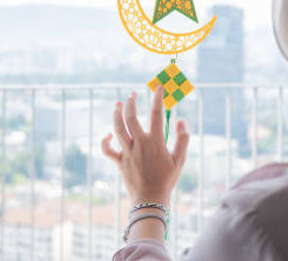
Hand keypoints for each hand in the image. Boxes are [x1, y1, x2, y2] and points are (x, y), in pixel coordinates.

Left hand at [101, 86, 189, 205]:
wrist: (150, 200)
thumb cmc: (167, 180)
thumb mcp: (180, 160)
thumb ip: (182, 139)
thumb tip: (181, 122)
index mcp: (156, 142)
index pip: (156, 114)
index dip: (157, 98)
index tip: (158, 87)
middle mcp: (140, 144)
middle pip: (130, 117)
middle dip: (130, 103)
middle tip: (132, 94)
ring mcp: (128, 153)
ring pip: (117, 129)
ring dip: (116, 114)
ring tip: (118, 104)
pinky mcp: (119, 162)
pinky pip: (107, 150)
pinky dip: (105, 141)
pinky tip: (109, 134)